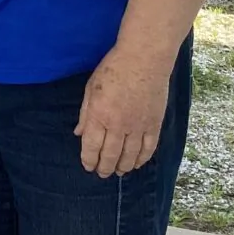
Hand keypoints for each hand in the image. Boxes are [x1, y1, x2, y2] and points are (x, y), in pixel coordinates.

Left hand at [75, 46, 170, 177]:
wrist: (144, 60)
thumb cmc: (113, 69)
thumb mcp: (90, 88)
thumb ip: (85, 114)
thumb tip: (79, 133)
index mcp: (99, 115)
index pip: (92, 146)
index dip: (89, 159)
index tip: (88, 166)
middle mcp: (118, 125)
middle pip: (111, 154)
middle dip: (104, 167)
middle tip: (102, 174)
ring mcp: (138, 126)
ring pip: (130, 155)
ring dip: (122, 166)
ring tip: (118, 172)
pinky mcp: (154, 124)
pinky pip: (148, 148)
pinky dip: (142, 159)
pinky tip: (136, 163)